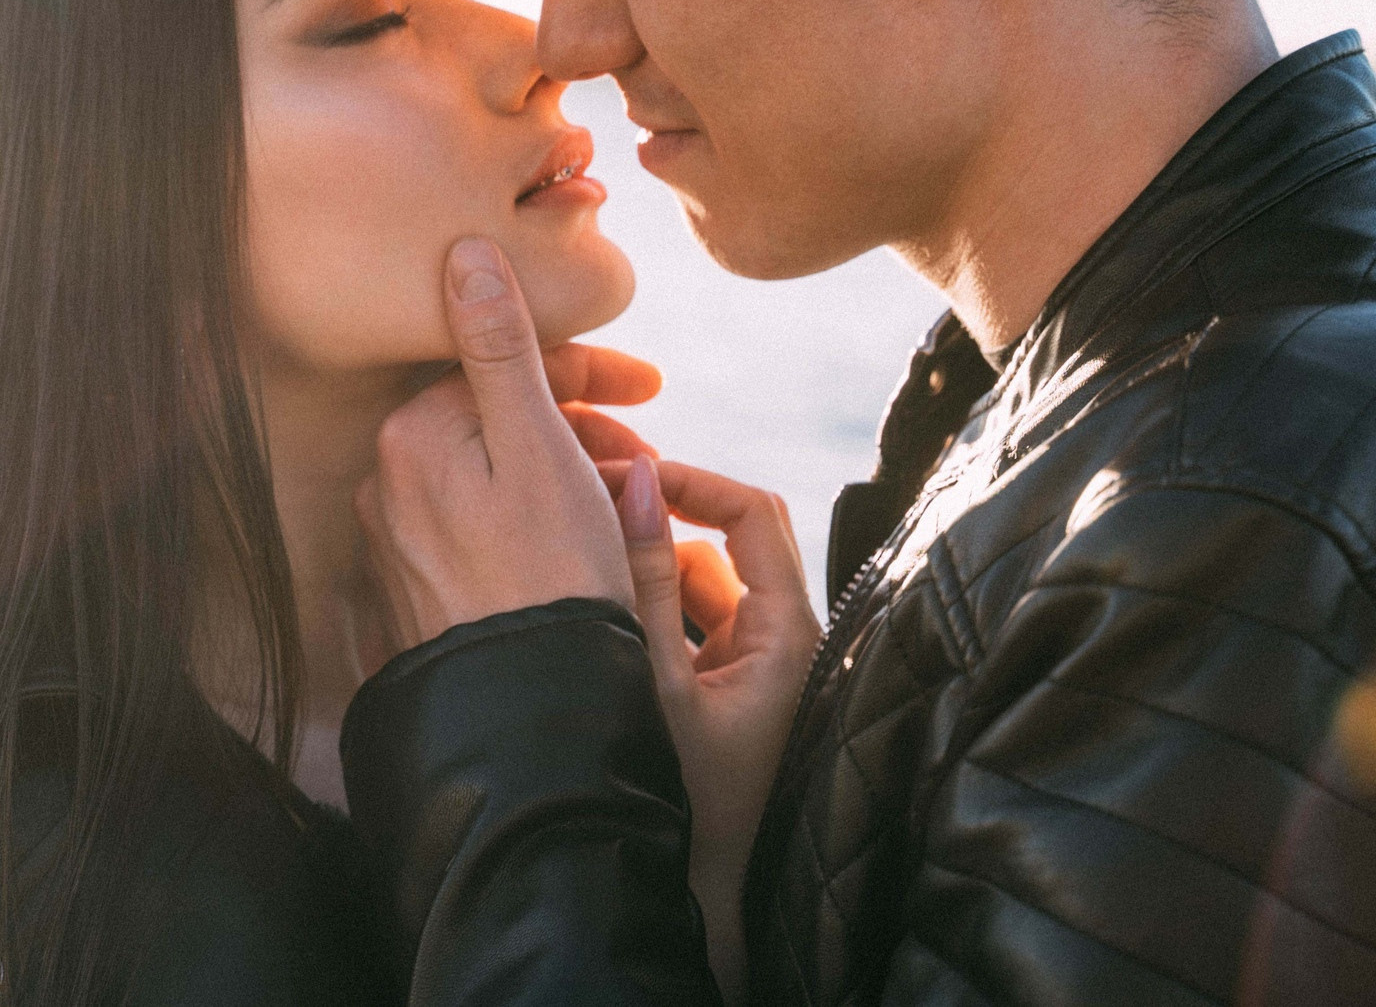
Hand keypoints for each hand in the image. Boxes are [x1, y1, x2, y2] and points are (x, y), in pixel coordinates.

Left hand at [357, 239, 660, 649]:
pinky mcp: (415, 593)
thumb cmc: (550, 579)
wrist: (534, 718)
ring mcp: (397, 543)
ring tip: (630, 504)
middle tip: (649, 454)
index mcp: (410, 436)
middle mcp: (386, 484)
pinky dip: (536, 519)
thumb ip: (500, 344)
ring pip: (496, 476)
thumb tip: (462, 248)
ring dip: (566, 472)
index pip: (505, 369)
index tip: (653, 387)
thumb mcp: (538, 446)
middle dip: (581, 424)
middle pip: (500, 422)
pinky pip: (482, 529)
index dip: (588, 370)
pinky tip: (586, 542)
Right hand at [596, 452, 818, 1003]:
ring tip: (587, 552)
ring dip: (653, 563)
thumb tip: (635, 480)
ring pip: (706, 579)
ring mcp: (757, 666)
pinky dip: (653, 605)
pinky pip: (694, 620)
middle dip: (667, 515)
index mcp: (789, 633)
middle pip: (731, 536)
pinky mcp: (728, 689)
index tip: (627, 476)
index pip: (753, 511)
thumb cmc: (690, 801)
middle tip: (597, 500)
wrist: (706, 898)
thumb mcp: (656, 678)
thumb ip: (646, 576)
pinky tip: (600, 610)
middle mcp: (784, 641)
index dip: (692, 480)